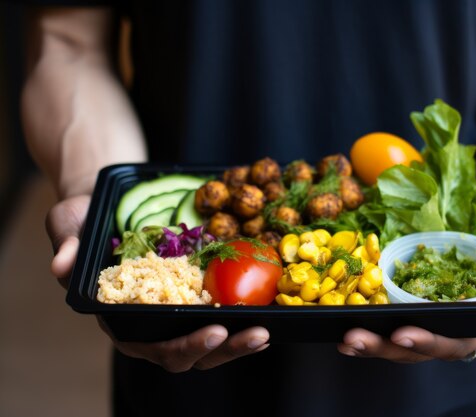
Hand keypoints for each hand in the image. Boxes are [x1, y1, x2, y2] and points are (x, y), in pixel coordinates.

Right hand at [46, 195, 269, 371]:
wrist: (104, 208)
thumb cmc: (84, 219)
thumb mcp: (69, 224)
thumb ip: (67, 245)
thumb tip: (62, 264)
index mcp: (120, 318)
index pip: (153, 346)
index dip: (183, 346)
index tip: (212, 332)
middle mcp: (149, 323)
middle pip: (188, 353)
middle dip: (224, 349)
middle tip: (255, 335)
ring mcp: (173, 312)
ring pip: (208, 342)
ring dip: (238, 341)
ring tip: (265, 332)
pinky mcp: (192, 297)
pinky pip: (217, 317)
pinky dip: (239, 320)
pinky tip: (265, 314)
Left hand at [337, 179, 475, 361]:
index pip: (467, 337)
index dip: (437, 341)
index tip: (405, 332)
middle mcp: (468, 316)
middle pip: (430, 345)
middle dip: (392, 346)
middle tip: (355, 339)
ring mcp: (442, 308)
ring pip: (409, 337)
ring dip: (377, 342)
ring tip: (345, 340)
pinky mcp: (422, 294)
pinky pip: (397, 315)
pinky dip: (373, 323)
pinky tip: (345, 324)